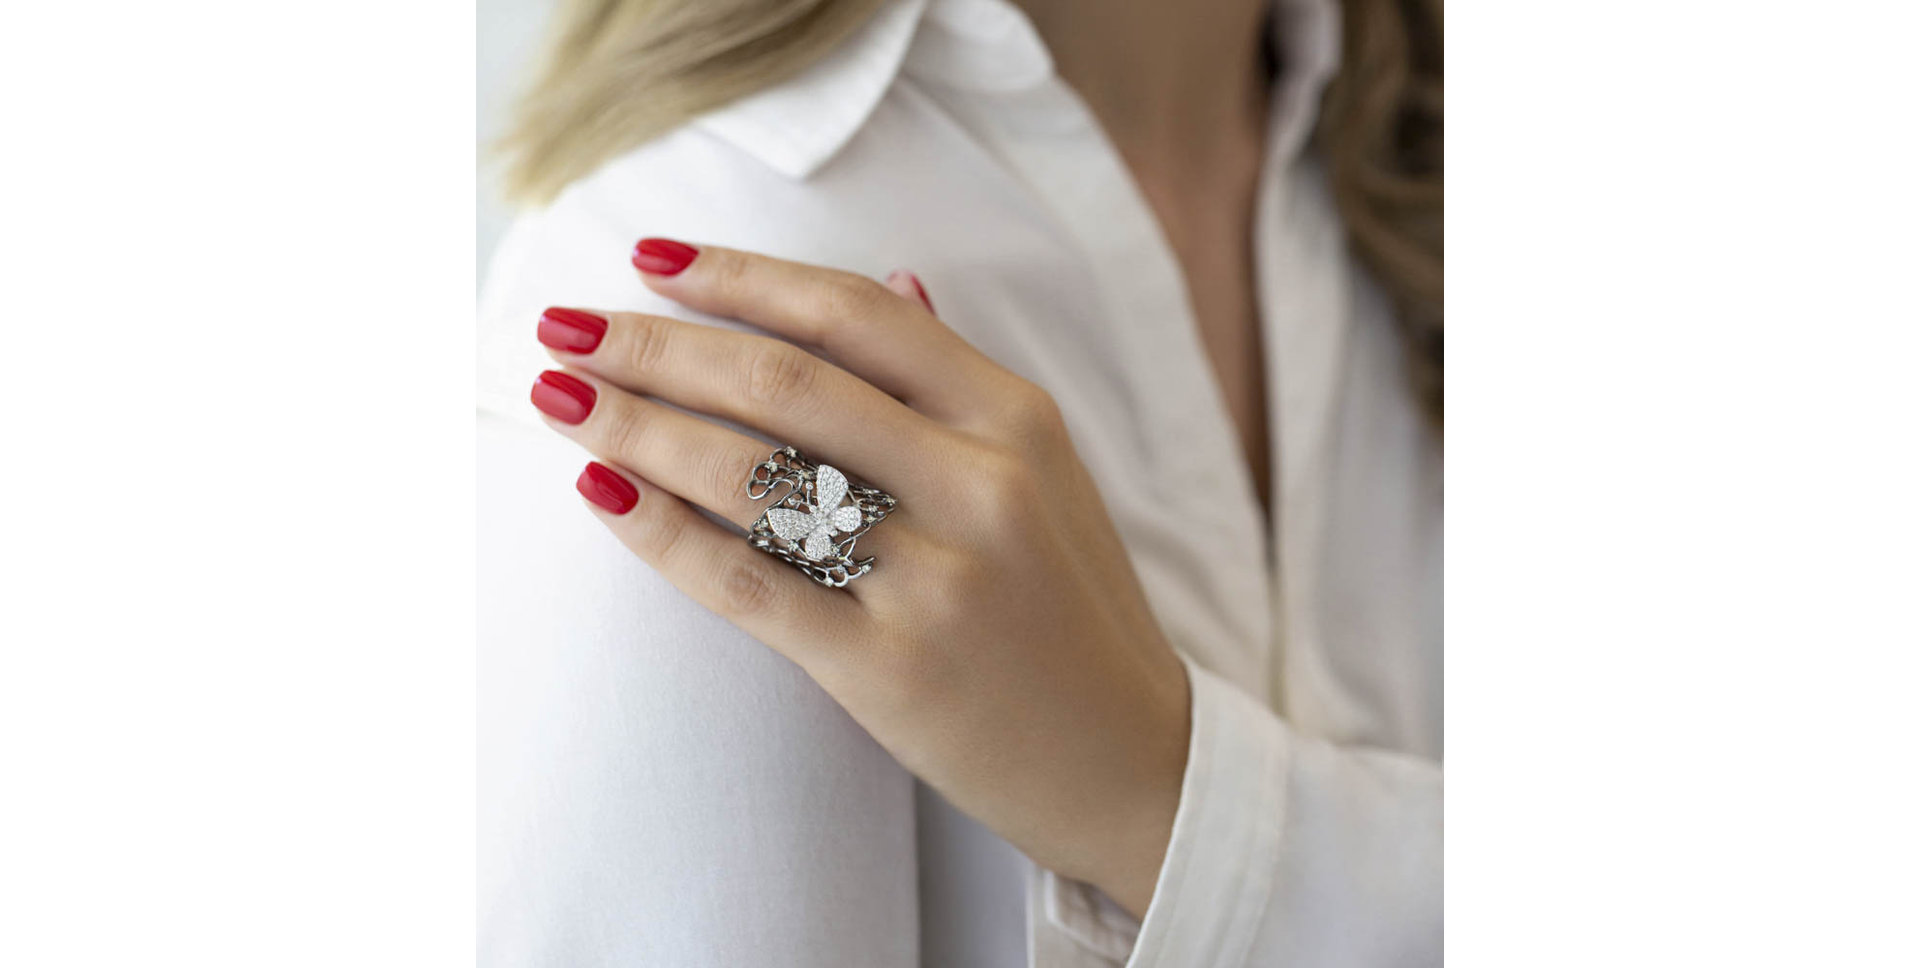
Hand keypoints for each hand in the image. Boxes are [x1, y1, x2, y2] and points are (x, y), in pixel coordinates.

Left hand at [529, 238, 1190, 915]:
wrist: (1133, 764)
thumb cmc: (1072, 610)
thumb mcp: (1048, 476)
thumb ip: (960, 379)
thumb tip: (893, 279)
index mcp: (1017, 420)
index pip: (854, 315)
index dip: (739, 276)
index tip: (650, 258)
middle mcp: (979, 485)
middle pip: (783, 382)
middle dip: (656, 344)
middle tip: (566, 325)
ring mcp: (936, 580)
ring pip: (752, 475)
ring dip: (635, 424)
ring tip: (558, 395)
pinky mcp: (889, 669)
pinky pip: (746, 584)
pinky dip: (659, 531)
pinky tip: (599, 489)